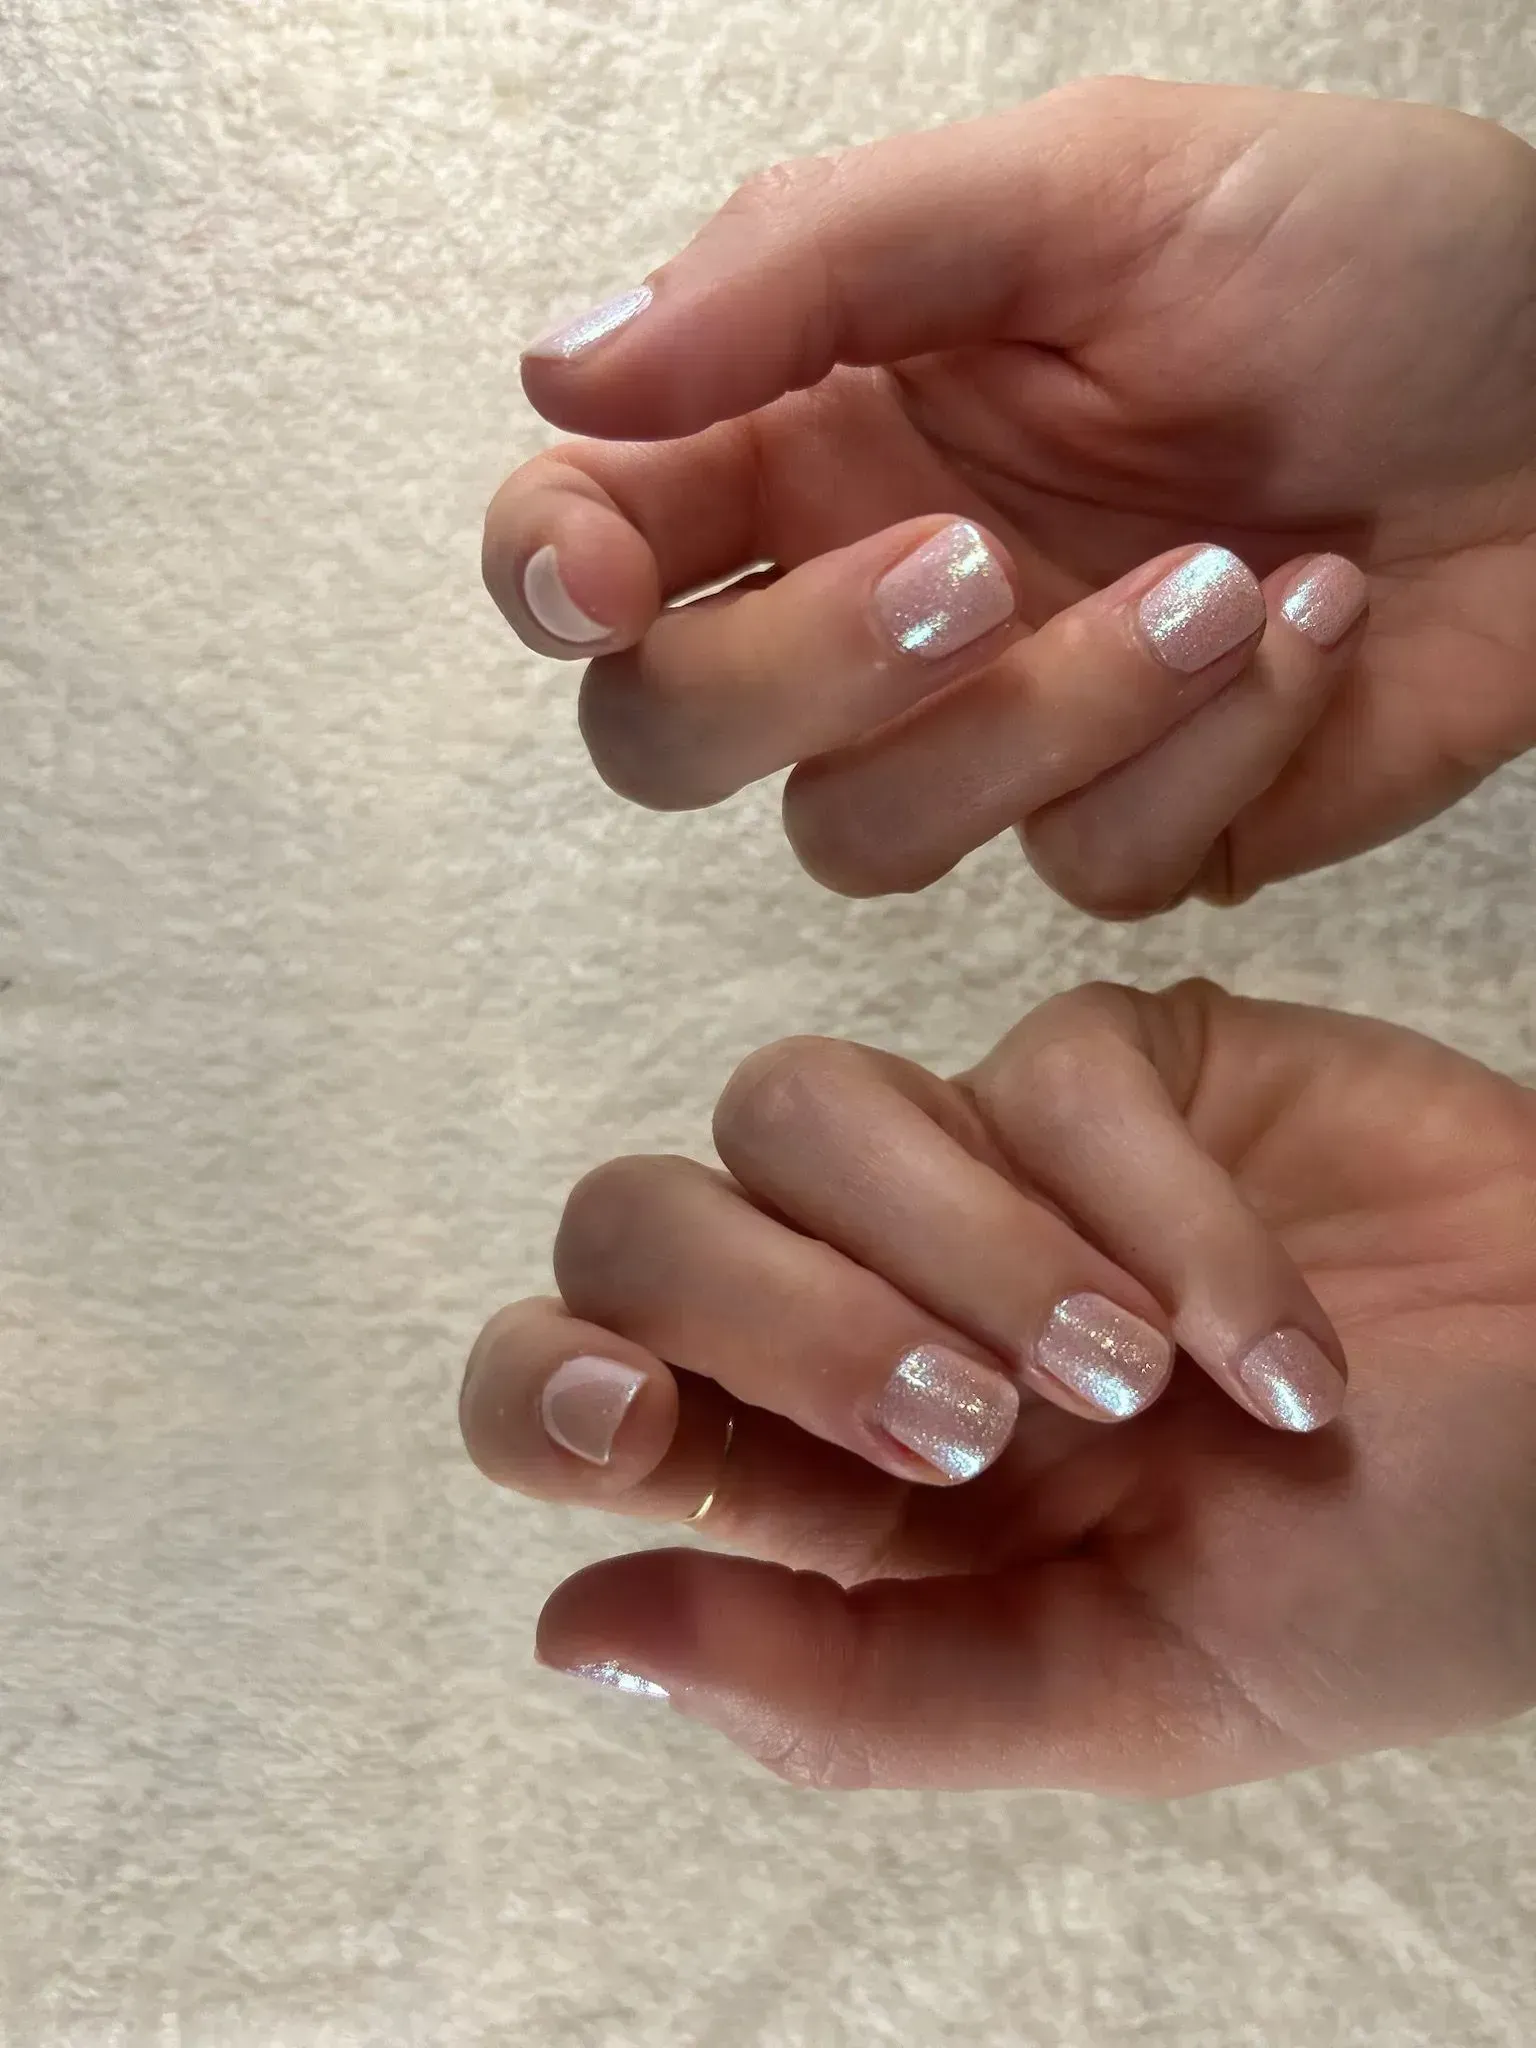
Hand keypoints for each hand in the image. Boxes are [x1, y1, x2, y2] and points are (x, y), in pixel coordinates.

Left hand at [461, 981, 1535, 1790]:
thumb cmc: (1364, 1599)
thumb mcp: (1108, 1693)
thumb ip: (842, 1689)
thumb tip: (569, 1631)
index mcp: (823, 1479)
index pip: (575, 1388)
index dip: (549, 1384)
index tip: (633, 1424)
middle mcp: (861, 1302)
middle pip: (646, 1217)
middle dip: (781, 1318)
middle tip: (973, 1435)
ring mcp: (976, 1165)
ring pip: (799, 1105)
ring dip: (959, 1247)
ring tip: (1126, 1384)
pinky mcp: (1109, 1063)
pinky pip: (1041, 1067)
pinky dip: (1153, 1209)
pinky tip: (1274, 1339)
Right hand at [485, 78, 1535, 912]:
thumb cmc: (1356, 260)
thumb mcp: (1082, 192)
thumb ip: (810, 266)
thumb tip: (562, 367)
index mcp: (822, 430)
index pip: (591, 539)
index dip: (554, 576)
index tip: (608, 573)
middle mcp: (871, 601)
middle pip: (670, 735)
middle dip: (799, 673)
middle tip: (968, 567)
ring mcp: (993, 735)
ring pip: (862, 835)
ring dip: (1047, 717)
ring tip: (1227, 580)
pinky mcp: (1125, 829)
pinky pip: (1079, 865)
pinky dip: (1209, 748)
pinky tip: (1317, 624)